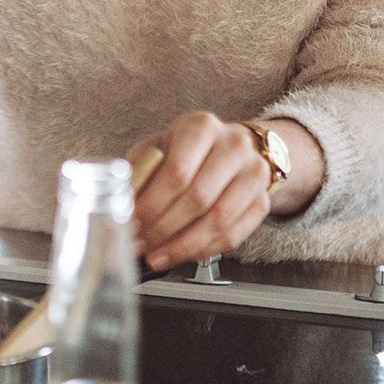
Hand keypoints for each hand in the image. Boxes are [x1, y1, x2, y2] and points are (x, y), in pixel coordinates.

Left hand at [131, 112, 284, 272]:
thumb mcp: (160, 148)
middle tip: (141, 244)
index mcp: (202, 127)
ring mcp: (254, 174)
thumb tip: (121, 203)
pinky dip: (204, 250)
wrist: (232, 149)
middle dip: (164, 229)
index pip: (177, 172)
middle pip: (198, 199)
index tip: (133, 223)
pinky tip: (182, 254)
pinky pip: (233, 235)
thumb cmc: (188, 150)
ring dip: (183, 245)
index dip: (153, 204)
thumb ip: (140, 171)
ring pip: (218, 221)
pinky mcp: (262, 201)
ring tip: (158, 256)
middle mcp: (234, 147)